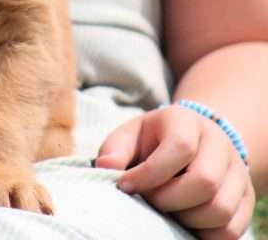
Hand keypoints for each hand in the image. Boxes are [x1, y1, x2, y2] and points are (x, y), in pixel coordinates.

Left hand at [95, 105, 254, 238]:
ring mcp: (237, 172)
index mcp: (187, 121)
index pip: (180, 148)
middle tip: (149, 200)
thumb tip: (104, 167)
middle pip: (205, 181)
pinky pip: (231, 230)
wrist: (193, 140)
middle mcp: (218, 143)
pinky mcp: (245, 198)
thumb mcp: (131, 135)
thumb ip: (115, 149)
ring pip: (221, 209)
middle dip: (169, 199)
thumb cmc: (153, 140)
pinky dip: (205, 234)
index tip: (125, 186)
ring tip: (166, 211)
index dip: (150, 173)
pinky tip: (184, 222)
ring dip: (186, 219)